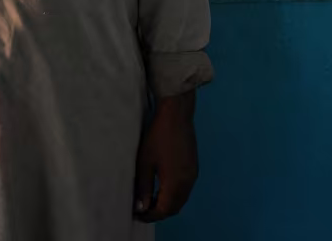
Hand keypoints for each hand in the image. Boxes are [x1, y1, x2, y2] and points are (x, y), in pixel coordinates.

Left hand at [133, 90, 198, 222]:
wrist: (176, 115)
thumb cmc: (158, 135)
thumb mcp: (145, 162)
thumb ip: (143, 187)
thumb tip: (141, 207)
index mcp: (176, 183)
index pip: (164, 210)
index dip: (150, 215)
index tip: (137, 214)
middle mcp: (188, 183)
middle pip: (174, 208)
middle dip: (158, 212)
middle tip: (142, 210)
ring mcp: (193, 175)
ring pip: (180, 200)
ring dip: (167, 204)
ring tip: (149, 200)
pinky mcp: (193, 168)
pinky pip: (185, 190)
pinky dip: (174, 195)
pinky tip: (162, 188)